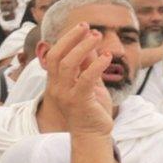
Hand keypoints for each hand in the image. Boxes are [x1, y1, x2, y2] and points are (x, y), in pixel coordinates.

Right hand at [44, 22, 113, 136]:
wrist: (92, 135)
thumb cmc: (91, 110)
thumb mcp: (90, 83)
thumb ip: (87, 66)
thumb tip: (91, 44)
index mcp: (56, 83)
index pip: (55, 56)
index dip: (67, 39)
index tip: (82, 28)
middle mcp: (57, 88)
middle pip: (57, 56)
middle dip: (71, 38)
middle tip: (86, 27)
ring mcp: (66, 95)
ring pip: (68, 64)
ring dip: (83, 47)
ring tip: (97, 37)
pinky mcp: (79, 101)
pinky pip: (86, 78)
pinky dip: (97, 65)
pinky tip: (107, 57)